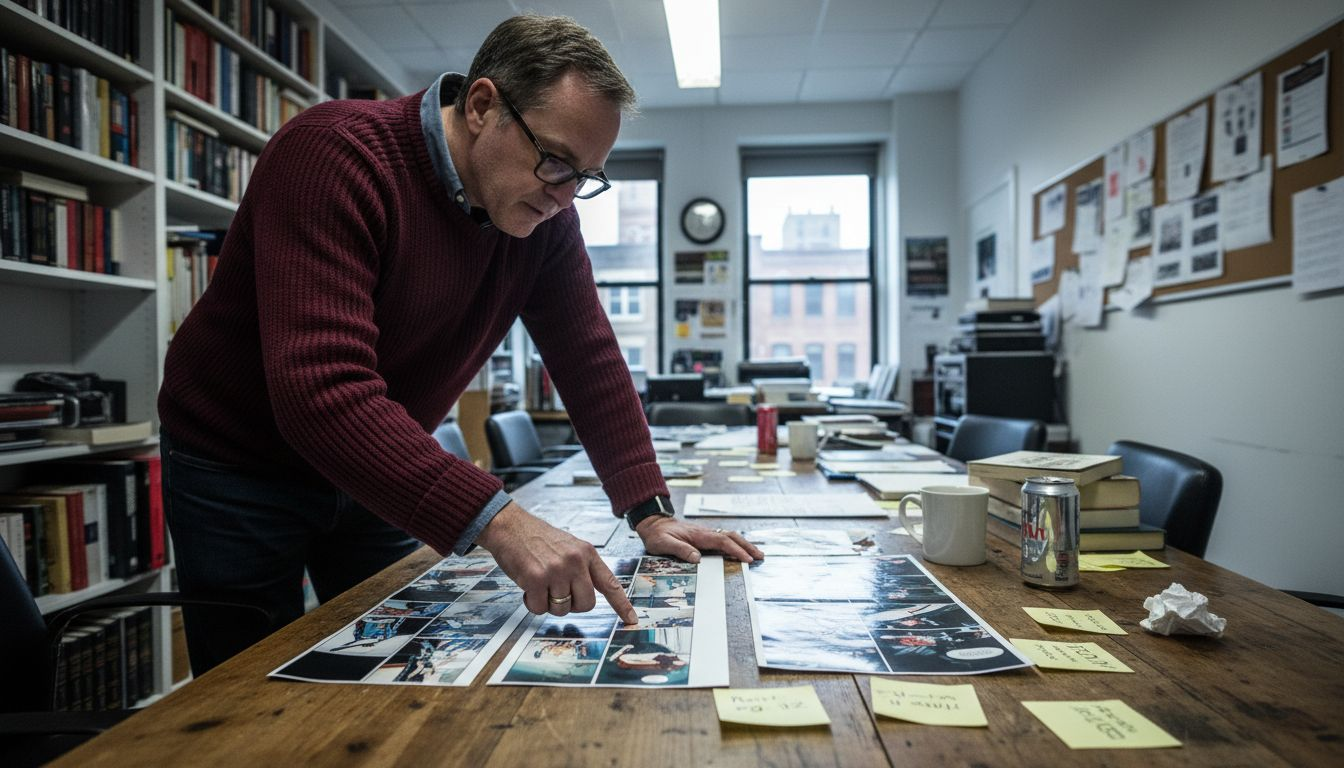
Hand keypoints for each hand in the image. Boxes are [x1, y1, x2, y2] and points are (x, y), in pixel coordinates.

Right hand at [476, 502, 636, 623]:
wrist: (509, 526)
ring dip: (549, 604)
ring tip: (540, 584)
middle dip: (572, 606)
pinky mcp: (535, 578)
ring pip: (561, 609)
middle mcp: (575, 562)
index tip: (631, 620)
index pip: (609, 583)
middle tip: (557, 593)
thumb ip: (581, 568)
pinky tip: (527, 587)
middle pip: (586, 605)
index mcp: (587, 553)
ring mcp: (556, 570)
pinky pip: (539, 608)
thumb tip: (585, 597)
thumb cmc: (537, 538)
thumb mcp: (569, 546)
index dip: (622, 604)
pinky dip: (532, 603)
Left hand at [635, 517, 763, 562]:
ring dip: (744, 545)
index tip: (747, 559)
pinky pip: (724, 539)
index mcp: (698, 535)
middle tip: (760, 557)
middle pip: (732, 537)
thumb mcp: (664, 544)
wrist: (654, 524)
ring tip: (756, 554)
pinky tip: (740, 551)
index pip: (722, 542)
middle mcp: (705, 533)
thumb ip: (680, 550)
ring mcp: (706, 534)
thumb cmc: (658, 536)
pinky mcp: (704, 537)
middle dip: (747, 546)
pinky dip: (735, 544)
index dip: (736, 550)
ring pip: (730, 537)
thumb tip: (698, 559)